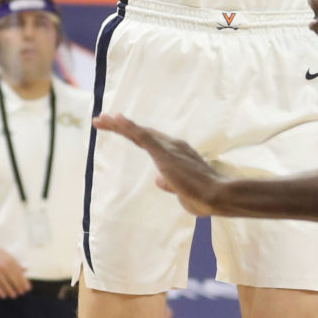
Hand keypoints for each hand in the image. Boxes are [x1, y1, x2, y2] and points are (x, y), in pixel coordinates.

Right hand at [0, 239, 29, 299]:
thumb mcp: (8, 256)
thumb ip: (16, 263)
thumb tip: (26, 269)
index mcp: (10, 261)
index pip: (19, 274)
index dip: (24, 282)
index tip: (27, 288)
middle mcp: (4, 266)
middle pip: (13, 280)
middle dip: (19, 287)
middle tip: (22, 293)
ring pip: (5, 284)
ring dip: (10, 291)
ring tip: (14, 296)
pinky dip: (0, 291)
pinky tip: (3, 296)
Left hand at [94, 113, 227, 215]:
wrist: (217, 196)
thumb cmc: (204, 198)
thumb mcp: (183, 193)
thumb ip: (170, 185)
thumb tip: (158, 180)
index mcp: (178, 155)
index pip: (151, 142)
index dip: (134, 134)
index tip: (119, 129)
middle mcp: (173, 146)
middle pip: (142, 133)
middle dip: (120, 126)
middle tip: (102, 119)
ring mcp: (168, 147)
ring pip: (139, 132)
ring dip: (118, 124)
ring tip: (100, 118)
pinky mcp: (164, 152)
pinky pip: (143, 136)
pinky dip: (129, 127)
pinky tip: (116, 120)